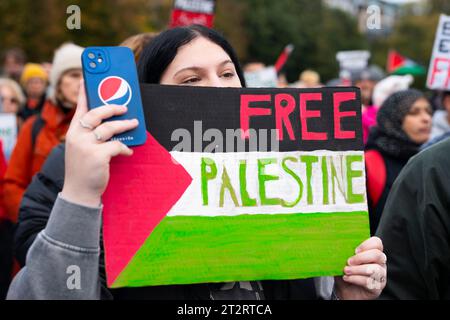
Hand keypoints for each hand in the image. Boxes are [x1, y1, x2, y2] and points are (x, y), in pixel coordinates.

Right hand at [61, 80, 138, 206]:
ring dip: (125, 125)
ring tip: (134, 123)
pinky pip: (117, 146)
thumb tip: (111, 122)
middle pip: (98, 113)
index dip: (84, 93)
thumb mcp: (81, 148)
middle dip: (113, 107)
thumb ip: (90, 135)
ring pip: (110, 128)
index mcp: (73, 132)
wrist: (79, 192)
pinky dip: (125, 149)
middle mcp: (77, 136)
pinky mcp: (98, 156)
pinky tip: (128, 152)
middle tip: (125, 107)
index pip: (80, 108)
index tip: (86, 79)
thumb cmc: (84, 168)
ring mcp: (86, 146)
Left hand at [334, 236, 386, 299]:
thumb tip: (336, 245)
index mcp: (372, 253)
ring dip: (357, 269)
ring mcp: (380, 276)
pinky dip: (355, 279)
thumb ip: (344, 252)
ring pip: (375, 269)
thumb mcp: (343, 260)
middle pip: (377, 254)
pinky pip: (369, 281)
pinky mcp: (377, 287)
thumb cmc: (346, 273)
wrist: (345, 291)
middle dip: (361, 257)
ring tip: (346, 270)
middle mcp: (379, 263)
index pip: (376, 243)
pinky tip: (347, 278)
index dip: (366, 244)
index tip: (354, 250)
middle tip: (348, 261)